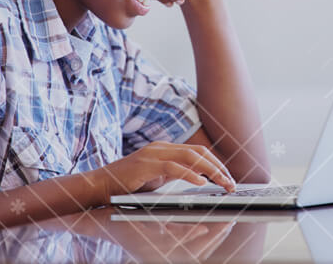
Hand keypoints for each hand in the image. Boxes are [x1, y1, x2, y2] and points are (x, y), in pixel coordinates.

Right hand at [91, 141, 235, 203]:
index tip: (228, 177)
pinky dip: (189, 173)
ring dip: (210, 170)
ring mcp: (153, 154)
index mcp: (165, 149)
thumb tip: (198, 177)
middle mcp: (161, 148)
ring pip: (189, 156)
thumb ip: (174, 174)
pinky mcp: (145, 165)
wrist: (101, 185)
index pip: (196, 151)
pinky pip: (172, 167)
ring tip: (222, 182)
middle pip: (197, 152)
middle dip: (217, 166)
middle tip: (231, 181)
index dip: (215, 163)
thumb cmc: (127, 184)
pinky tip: (200, 182)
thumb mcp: (156, 177)